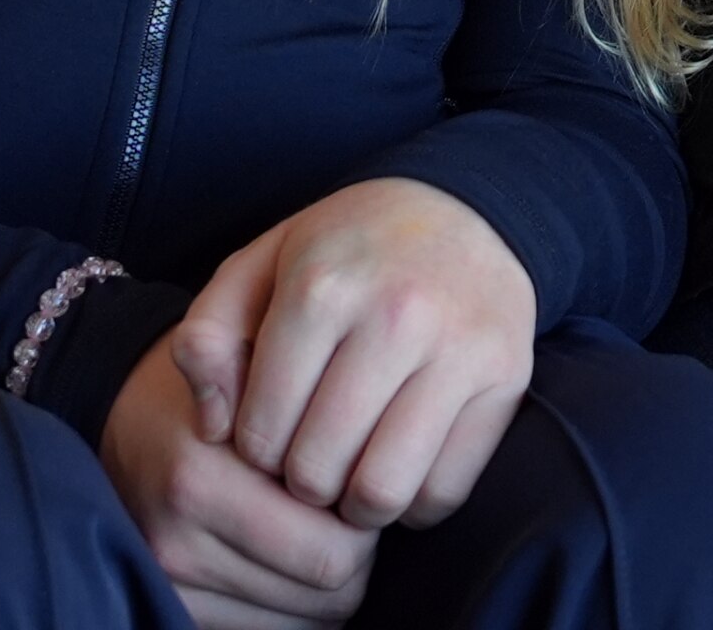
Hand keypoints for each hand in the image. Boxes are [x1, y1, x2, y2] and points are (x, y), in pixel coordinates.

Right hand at [98, 335, 378, 625]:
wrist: (130, 417)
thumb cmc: (220, 382)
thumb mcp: (255, 352)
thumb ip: (302, 384)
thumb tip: (349, 440)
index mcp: (199, 479)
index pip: (336, 551)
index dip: (368, 517)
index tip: (361, 479)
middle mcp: (177, 543)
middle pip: (327, 593)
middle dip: (357, 554)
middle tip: (349, 509)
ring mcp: (170, 583)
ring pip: (303, 620)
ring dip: (325, 585)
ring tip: (318, 528)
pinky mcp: (170, 606)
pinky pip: (263, 628)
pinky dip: (290, 604)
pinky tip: (289, 558)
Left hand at [169, 178, 534, 531]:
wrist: (465, 208)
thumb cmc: (345, 252)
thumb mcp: (258, 267)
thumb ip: (206, 338)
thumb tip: (212, 429)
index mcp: (322, 287)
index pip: (262, 431)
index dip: (254, 450)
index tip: (269, 432)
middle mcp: (396, 316)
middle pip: (318, 469)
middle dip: (302, 481)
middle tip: (310, 458)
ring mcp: (459, 348)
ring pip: (383, 491)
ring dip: (355, 505)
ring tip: (351, 476)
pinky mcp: (506, 376)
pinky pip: (445, 490)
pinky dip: (414, 503)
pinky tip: (401, 465)